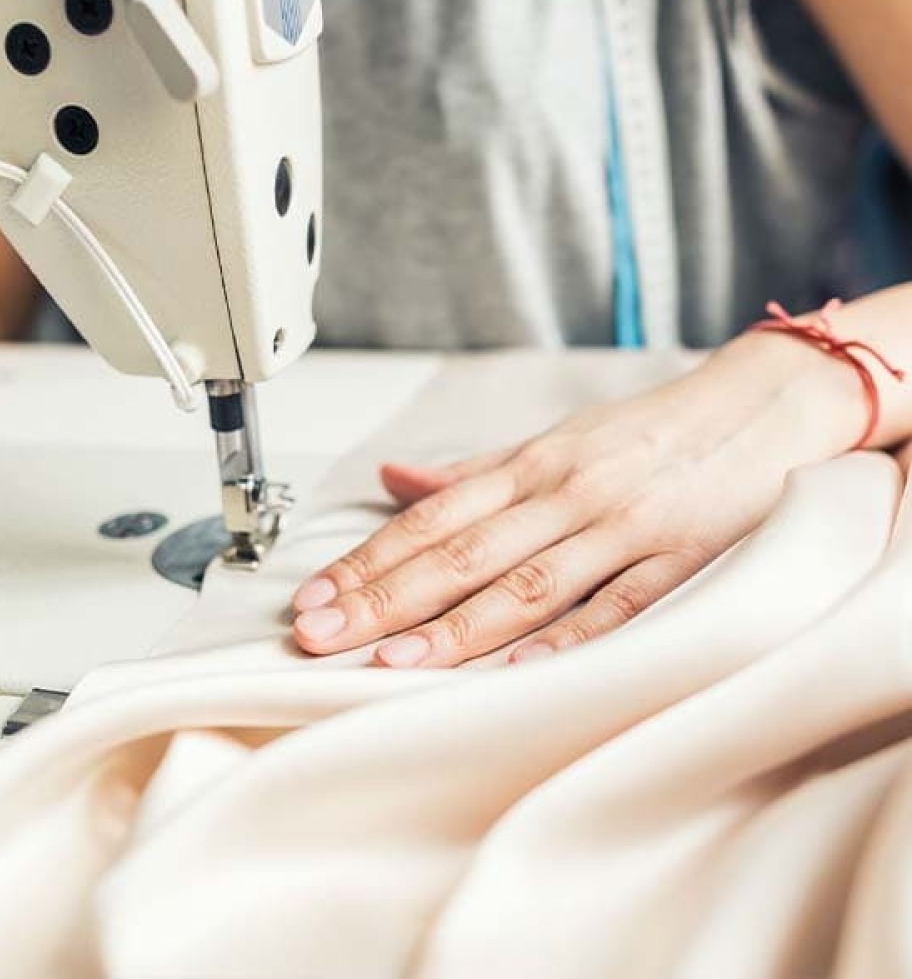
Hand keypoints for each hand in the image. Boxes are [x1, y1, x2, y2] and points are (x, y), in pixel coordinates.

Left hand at [292, 334, 865, 666]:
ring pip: (526, 584)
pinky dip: (568, 637)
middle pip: (461, 555)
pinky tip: (519, 667)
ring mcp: (620, 529)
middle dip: (385, 598)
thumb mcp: (553, 441)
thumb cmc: (647, 431)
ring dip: (456, 626)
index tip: (316, 595)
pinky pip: (616, 606)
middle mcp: (564, 496)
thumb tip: (395, 479)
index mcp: (530, 467)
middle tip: (319, 633)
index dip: (369, 559)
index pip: (431, 520)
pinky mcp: (677, 560)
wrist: (757, 406)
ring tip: (392, 658)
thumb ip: (474, 471)